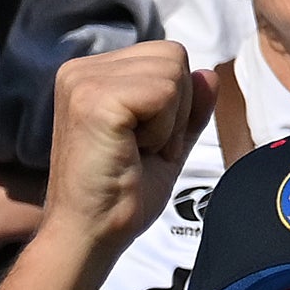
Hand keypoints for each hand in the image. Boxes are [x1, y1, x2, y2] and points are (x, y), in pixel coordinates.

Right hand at [41, 45, 225, 262]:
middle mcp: (80, 69)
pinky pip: (165, 93)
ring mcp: (83, 80)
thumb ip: (189, 106)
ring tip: (134, 151)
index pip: (167, 55)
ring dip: (168, 122)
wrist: (91, 233)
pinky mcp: (93, 99)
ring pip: (173, 72)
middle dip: (175, 109)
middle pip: (174, 55)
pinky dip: (162, 130)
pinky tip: (132, 152)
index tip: (144, 142)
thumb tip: (209, 74)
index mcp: (92, 74)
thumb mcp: (168, 141)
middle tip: (140, 149)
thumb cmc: (122, 194)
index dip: (175, 104)